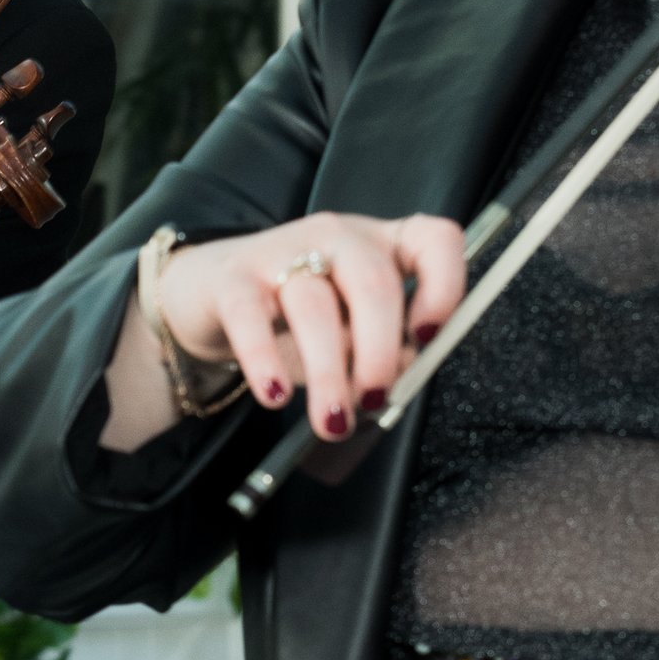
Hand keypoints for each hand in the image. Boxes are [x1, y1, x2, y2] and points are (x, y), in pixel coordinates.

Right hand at [99, 212, 469, 453]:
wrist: (214, 296)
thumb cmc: (298, 320)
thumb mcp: (351, 335)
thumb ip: (385, 353)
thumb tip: (401, 378)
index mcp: (384, 246)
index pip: (436, 241)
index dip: (444, 287)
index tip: (429, 337)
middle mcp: (339, 238)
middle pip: (373, 282)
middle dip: (379, 351)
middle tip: (373, 400)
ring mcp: (284, 251)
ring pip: (314, 305)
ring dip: (329, 372)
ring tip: (332, 421)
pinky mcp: (234, 278)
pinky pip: (251, 317)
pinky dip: (264, 360)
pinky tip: (274, 395)